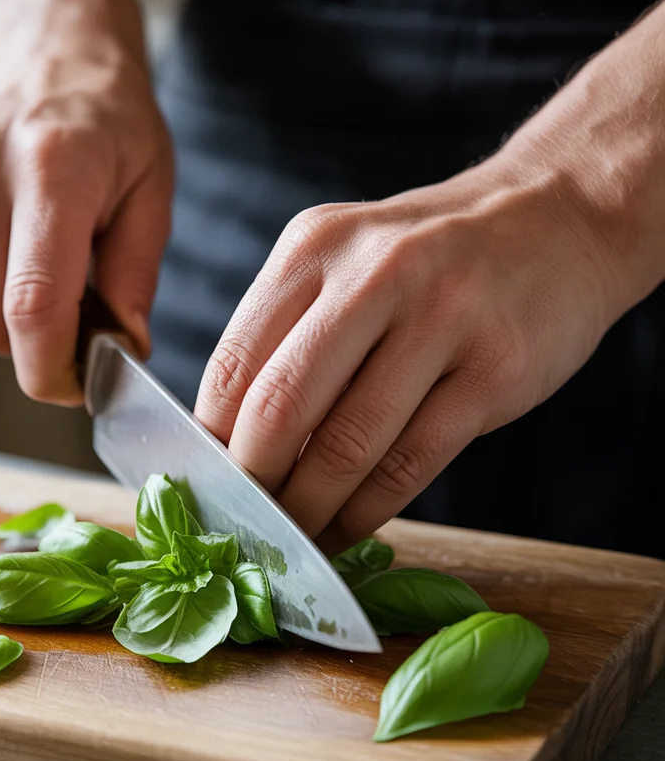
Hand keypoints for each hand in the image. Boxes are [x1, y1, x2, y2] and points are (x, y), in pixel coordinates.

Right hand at [0, 0, 171, 405]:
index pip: (33, 304)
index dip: (53, 367)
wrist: (46, 53)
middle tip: (80, 331)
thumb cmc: (111, 123)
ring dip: (10, 323)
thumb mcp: (153, 190)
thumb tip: (122, 351)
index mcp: (52, 167)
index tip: (80, 384)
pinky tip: (16, 254)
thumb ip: (138, 277)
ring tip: (53, 279)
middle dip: (35, 351)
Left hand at [195, 156, 627, 541]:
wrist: (557, 219)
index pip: (232, 364)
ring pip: (347, 444)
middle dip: (253, 484)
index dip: (209, 443)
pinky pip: (412, 461)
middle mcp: (373, 274)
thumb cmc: (431, 260)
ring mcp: (441, 318)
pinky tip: (349, 528)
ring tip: (293, 540)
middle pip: (280, 407)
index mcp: (314, 247)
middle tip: (244, 526)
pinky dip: (369, 510)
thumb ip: (289, 336)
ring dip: (309, 510)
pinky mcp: (495, 369)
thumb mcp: (347, 263)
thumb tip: (230, 444)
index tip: (204, 488)